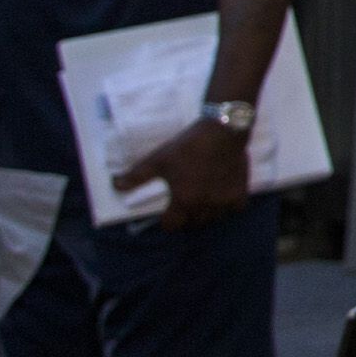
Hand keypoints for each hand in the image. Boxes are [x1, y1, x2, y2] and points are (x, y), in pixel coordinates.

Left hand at [113, 116, 251, 232]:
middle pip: (193, 224)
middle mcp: (204, 205)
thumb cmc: (188, 146)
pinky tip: (223, 197)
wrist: (223, 131)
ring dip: (206, 214)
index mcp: (183, 200)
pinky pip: (234, 209)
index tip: (168, 214)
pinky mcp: (240, 192)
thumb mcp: (158, 159)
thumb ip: (137, 175)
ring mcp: (224, 200)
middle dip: (186, 218)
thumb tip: (115, 185)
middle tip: (184, 206)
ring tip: (203, 203)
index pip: (172, 225)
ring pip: (213, 218)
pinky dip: (228, 206)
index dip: (167, 221)